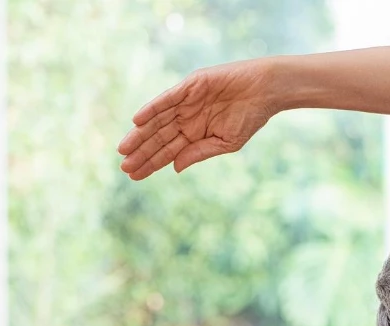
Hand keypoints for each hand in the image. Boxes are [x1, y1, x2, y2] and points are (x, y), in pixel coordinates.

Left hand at [117, 58, 279, 178]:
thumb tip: (175, 168)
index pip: (167, 151)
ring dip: (140, 134)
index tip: (134, 175)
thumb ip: (199, 153)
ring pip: (157, 120)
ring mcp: (186, 102)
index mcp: (195, 134)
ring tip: (124, 148)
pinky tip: (138, 120)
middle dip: (141, 152)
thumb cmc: (250, 117)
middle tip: (124, 167)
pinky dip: (152, 108)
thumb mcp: (226, 143)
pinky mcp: (190, 86)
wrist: (265, 90)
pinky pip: (166, 99)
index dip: (151, 163)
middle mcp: (186, 118)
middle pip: (157, 138)